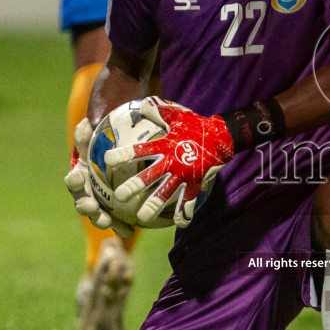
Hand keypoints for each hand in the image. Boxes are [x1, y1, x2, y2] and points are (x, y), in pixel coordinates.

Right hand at [64, 118, 132, 236]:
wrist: (118, 164)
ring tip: (107, 222)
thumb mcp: (96, 141)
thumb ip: (89, 135)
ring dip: (100, 219)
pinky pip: (117, 223)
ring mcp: (98, 207)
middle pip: (82, 202)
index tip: (77, 178)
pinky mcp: (112, 216)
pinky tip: (131, 229)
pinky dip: (122, 226)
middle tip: (90, 206)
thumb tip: (85, 123)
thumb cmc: (104, 150)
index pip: (73, 180)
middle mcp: (85, 195)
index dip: (73, 181)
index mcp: (80, 177)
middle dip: (85, 206)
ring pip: (97, 216)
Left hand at [108, 98, 234, 227]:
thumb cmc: (195, 125)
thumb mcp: (176, 115)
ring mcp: (184, 175)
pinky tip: (180, 224)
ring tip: (141, 218)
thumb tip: (142, 105)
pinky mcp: (196, 184)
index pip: (139, 151)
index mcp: (164, 147)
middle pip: (148, 177)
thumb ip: (157, 111)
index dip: (122, 155)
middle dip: (133, 187)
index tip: (107, 160)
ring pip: (165, 194)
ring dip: (153, 207)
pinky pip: (189, 202)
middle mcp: (171, 163)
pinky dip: (185, 213)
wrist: (222, 137)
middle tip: (119, 196)